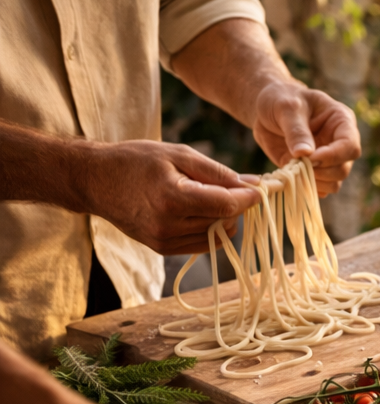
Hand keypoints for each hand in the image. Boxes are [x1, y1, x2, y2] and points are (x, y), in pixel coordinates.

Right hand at [80, 141, 261, 254]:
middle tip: (233, 187)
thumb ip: (219, 172)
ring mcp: (164, 241)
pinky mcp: (162, 248)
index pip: (226, 205)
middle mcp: (168, 225)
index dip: (249, 197)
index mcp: (173, 199)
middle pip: (225, 221)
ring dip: (224, 218)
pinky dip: (209, 228)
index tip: (261, 187)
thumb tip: (254, 184)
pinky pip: (202, 244)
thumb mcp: (179, 155)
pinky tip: (199, 210)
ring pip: (217, 236)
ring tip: (211, 196)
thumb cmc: (136, 160)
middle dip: (236, 205)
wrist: (95, 180)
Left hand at [251, 83, 360, 195]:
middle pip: (343, 168)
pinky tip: (290, 176)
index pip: (350, 146)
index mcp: (341, 122)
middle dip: (321, 171)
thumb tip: (305, 154)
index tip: (310, 158)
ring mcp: (328, 159)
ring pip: (334, 183)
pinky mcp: (314, 171)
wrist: (266, 110)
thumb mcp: (286, 107)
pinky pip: (318, 189)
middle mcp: (339, 143)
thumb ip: (296, 130)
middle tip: (297, 163)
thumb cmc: (280, 99)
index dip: (333, 156)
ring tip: (292, 169)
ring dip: (313, 182)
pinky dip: (305, 188)